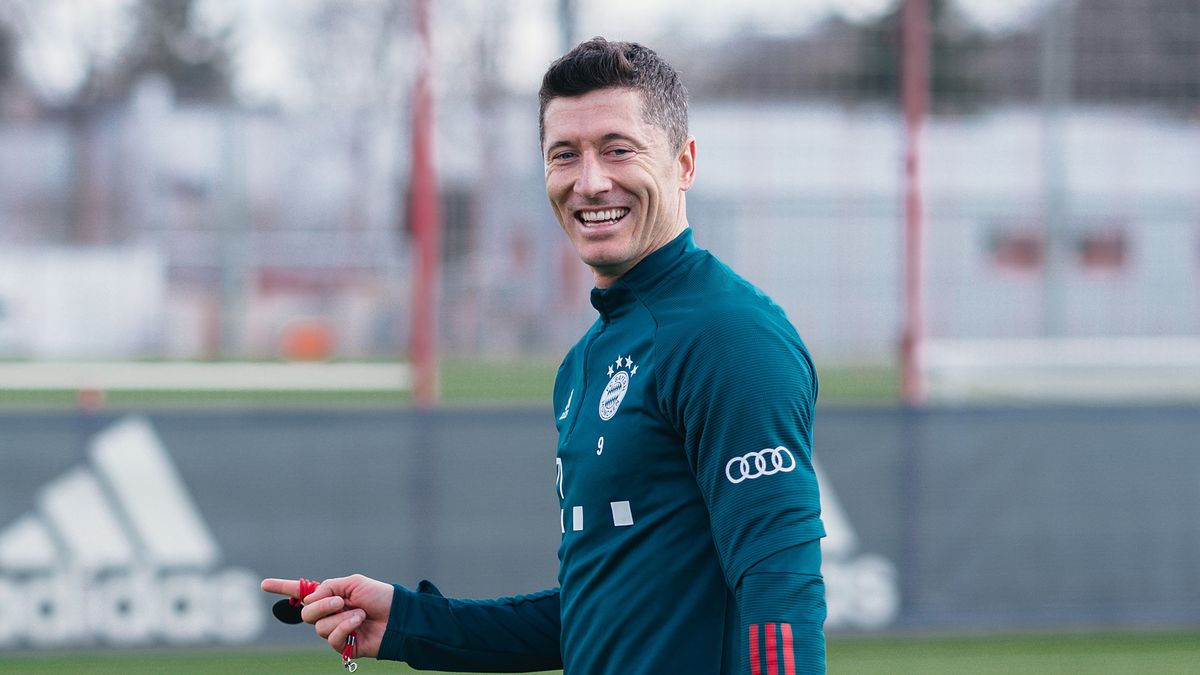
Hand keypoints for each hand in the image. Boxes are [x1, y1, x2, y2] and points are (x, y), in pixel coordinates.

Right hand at [261, 574, 393, 657]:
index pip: (302, 593)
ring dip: (339, 617)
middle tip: (341, 601)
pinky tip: (359, 623)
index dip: (283, 588)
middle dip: (322, 606)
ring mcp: (335, 630)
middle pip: (307, 613)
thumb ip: (328, 588)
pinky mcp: (342, 646)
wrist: (399, 615)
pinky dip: (345, 627)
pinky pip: (331, 638)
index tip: (263, 584)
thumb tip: (309, 600)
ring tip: (359, 613)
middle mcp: (329, 614)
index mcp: (331, 596)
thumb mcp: (353, 583)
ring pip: (318, 626)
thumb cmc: (380, 597)